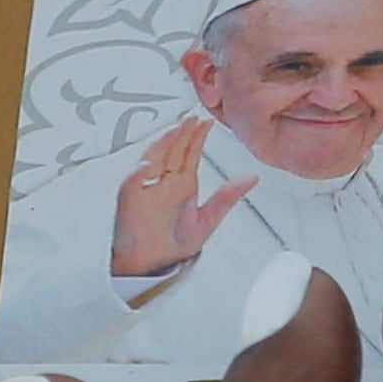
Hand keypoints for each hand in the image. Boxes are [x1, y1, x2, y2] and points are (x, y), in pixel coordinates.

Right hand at [109, 116, 259, 279]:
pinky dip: (138, 173)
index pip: (190, 154)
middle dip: (182, 134)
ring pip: (153, 158)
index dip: (197, 137)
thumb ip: (226, 198)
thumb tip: (252, 178)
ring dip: (162, 145)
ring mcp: (146, 186)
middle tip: (192, 118)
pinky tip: (147, 166)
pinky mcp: (130, 199)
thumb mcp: (208, 221)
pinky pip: (132, 183)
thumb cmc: (175, 242)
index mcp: (183, 183)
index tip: (206, 121)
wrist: (153, 263)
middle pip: (172, 150)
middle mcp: (164, 180)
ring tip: (174, 132)